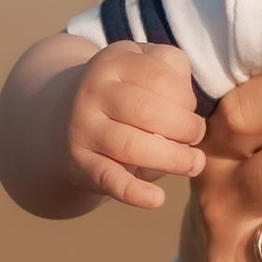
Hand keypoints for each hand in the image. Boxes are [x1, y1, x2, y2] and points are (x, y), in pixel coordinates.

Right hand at [64, 41, 208, 209]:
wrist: (64, 118)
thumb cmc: (125, 94)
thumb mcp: (145, 65)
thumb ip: (173, 71)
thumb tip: (189, 106)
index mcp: (115, 62)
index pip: (160, 77)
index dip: (186, 98)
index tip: (191, 111)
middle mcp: (93, 91)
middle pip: (148, 111)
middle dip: (185, 128)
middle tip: (196, 138)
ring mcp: (83, 127)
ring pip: (131, 145)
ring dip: (172, 158)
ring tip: (193, 164)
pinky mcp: (80, 163)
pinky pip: (108, 178)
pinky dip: (134, 192)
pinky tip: (157, 199)